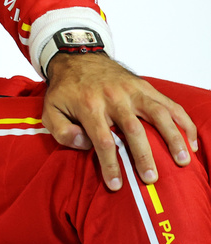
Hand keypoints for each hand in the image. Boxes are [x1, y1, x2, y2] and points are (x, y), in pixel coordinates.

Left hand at [43, 52, 198, 190]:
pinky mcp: (145, 86)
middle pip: (133, 130)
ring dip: (172, 138)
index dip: (110, 165)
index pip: (103, 140)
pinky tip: (192, 141)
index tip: (116, 185)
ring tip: (182, 161)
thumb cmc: (66, 90)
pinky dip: (184, 122)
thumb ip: (62, 131)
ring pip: (157, 114)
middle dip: (143, 156)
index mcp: (89, 105)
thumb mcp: (50, 109)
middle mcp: (113, 97)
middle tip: (151, 179)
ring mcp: (132, 90)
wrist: (77, 57)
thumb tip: (84, 144)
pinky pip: (169, 103)